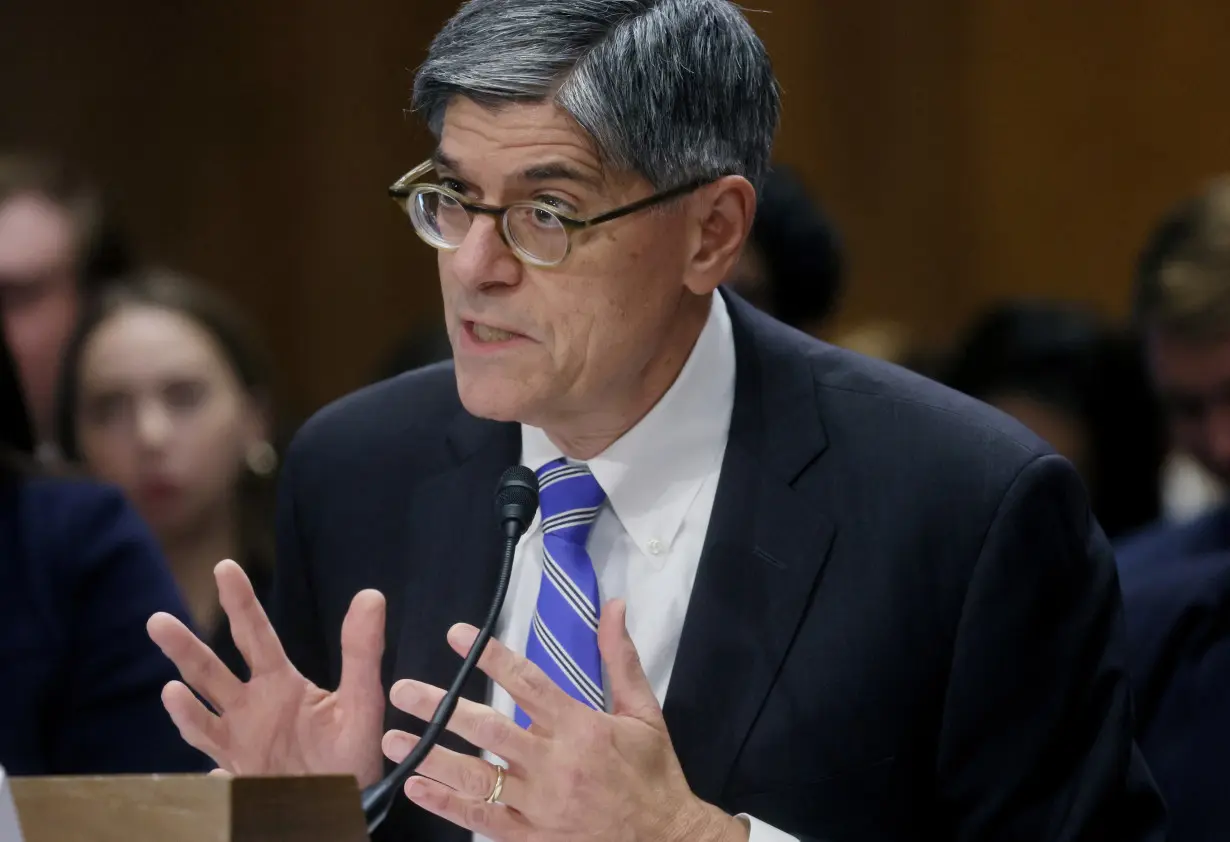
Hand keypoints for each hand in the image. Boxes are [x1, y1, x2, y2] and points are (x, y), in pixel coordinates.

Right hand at [147, 559, 386, 786]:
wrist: (347, 803)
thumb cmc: (354, 753)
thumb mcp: (362, 700)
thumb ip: (363, 651)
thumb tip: (371, 596)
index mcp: (281, 682)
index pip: (256, 634)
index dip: (241, 602)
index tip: (225, 567)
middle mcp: (252, 704)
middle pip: (212, 667)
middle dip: (185, 645)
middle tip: (157, 619)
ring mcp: (239, 735)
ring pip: (201, 703)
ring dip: (179, 683)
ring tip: (164, 680)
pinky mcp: (237, 767)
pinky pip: (210, 744)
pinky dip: (192, 723)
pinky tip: (177, 700)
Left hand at [382, 599, 747, 841]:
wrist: (665, 840)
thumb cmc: (653, 774)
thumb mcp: (644, 713)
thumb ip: (621, 659)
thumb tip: (613, 607)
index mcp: (581, 728)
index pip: (527, 682)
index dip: (489, 656)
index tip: (457, 635)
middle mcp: (554, 764)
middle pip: (487, 729)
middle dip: (440, 708)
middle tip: (402, 690)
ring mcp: (538, 804)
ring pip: (475, 776)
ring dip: (430, 755)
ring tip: (393, 737)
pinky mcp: (530, 836)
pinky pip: (481, 819)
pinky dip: (446, 804)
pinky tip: (416, 786)